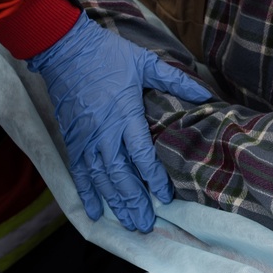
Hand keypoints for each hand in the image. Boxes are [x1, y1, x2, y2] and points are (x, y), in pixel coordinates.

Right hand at [28, 15, 212, 231]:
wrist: (64, 48)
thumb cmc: (108, 54)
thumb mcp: (145, 63)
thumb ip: (176, 80)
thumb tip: (207, 92)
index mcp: (124, 114)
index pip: (141, 154)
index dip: (153, 178)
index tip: (164, 198)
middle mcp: (103, 132)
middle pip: (119, 174)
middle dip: (133, 201)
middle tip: (145, 225)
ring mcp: (84, 137)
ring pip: (99, 178)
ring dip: (113, 203)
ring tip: (127, 223)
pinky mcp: (71, 138)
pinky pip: (78, 171)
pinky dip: (86, 192)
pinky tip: (93, 211)